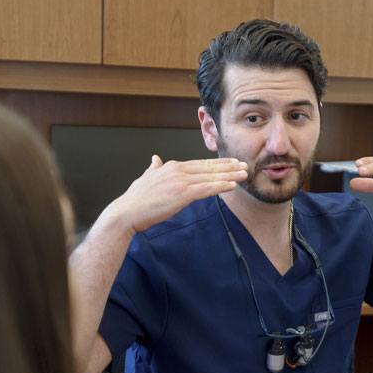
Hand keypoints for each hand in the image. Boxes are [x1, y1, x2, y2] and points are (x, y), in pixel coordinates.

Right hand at [112, 155, 247, 233]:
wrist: (127, 212)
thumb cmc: (135, 200)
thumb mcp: (145, 179)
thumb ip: (153, 169)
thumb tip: (154, 159)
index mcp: (171, 167)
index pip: (199, 164)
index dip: (217, 163)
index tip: (231, 162)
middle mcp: (177, 170)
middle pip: (209, 168)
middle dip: (229, 166)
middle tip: (245, 165)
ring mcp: (180, 181)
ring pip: (210, 176)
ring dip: (230, 175)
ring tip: (244, 174)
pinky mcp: (182, 194)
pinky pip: (206, 188)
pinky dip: (220, 186)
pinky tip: (232, 185)